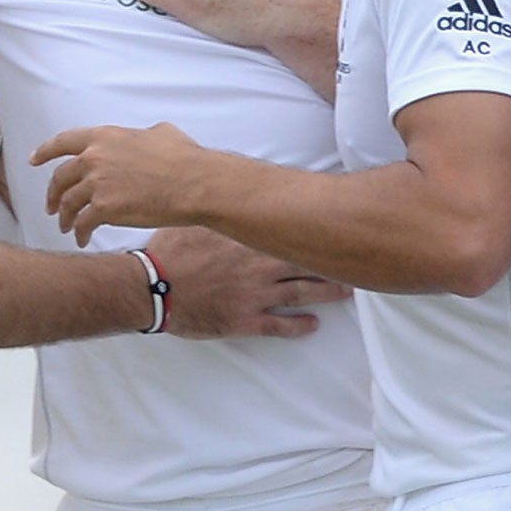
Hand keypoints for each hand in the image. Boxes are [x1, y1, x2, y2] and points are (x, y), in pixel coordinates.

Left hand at [33, 121, 210, 244]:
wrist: (195, 184)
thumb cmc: (185, 158)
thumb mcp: (161, 133)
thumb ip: (141, 135)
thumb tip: (145, 137)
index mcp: (104, 137)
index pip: (63, 142)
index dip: (45, 152)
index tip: (35, 160)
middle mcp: (94, 158)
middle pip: (60, 177)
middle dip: (53, 193)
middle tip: (52, 205)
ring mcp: (97, 184)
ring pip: (68, 203)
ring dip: (64, 217)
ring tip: (67, 227)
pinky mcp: (104, 209)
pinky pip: (82, 223)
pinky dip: (79, 232)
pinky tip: (82, 239)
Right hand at [143, 225, 352, 339]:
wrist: (151, 287)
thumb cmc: (171, 250)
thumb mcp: (200, 219)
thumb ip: (225, 208)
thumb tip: (237, 185)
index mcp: (251, 238)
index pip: (295, 229)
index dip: (320, 228)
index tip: (341, 225)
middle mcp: (260, 265)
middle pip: (309, 262)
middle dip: (335, 261)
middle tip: (358, 260)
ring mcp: (255, 295)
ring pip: (302, 292)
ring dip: (328, 292)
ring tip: (348, 292)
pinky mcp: (244, 320)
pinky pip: (278, 325)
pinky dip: (299, 326)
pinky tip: (314, 325)